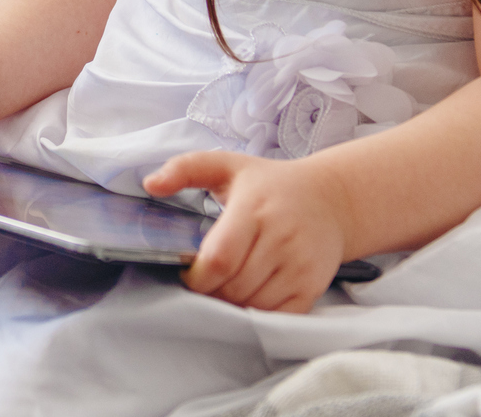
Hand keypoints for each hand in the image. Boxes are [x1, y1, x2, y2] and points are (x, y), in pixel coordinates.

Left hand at [144, 150, 354, 312]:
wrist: (331, 199)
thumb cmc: (271, 184)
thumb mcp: (227, 165)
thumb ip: (184, 168)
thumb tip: (150, 184)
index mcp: (255, 208)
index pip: (219, 259)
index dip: (196, 277)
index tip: (188, 274)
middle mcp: (281, 237)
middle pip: (233, 286)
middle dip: (210, 293)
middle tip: (203, 284)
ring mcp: (300, 265)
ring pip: (253, 304)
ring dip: (231, 305)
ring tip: (223, 289)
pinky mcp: (313, 285)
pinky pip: (277, 316)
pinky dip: (256, 314)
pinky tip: (247, 298)